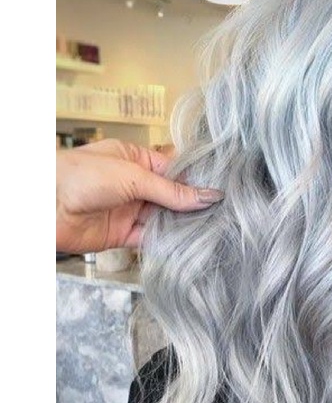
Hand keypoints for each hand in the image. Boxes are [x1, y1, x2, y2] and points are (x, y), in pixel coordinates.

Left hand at [56, 138, 222, 253]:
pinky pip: (150, 239)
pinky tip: (183, 242)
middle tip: (218, 213)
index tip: (218, 192)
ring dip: (180, 225)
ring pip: (163, 219)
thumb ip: (171, 191)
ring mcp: (128, 210)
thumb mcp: (133, 176)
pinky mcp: (122, 235)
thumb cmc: (78, 175)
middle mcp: (133, 185)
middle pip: (171, 197)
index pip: (174, 171)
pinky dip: (165, 241)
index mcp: (135, 160)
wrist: (43, 205)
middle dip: (191, 205)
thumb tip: (206, 195)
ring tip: (207, 229)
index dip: (195, 181)